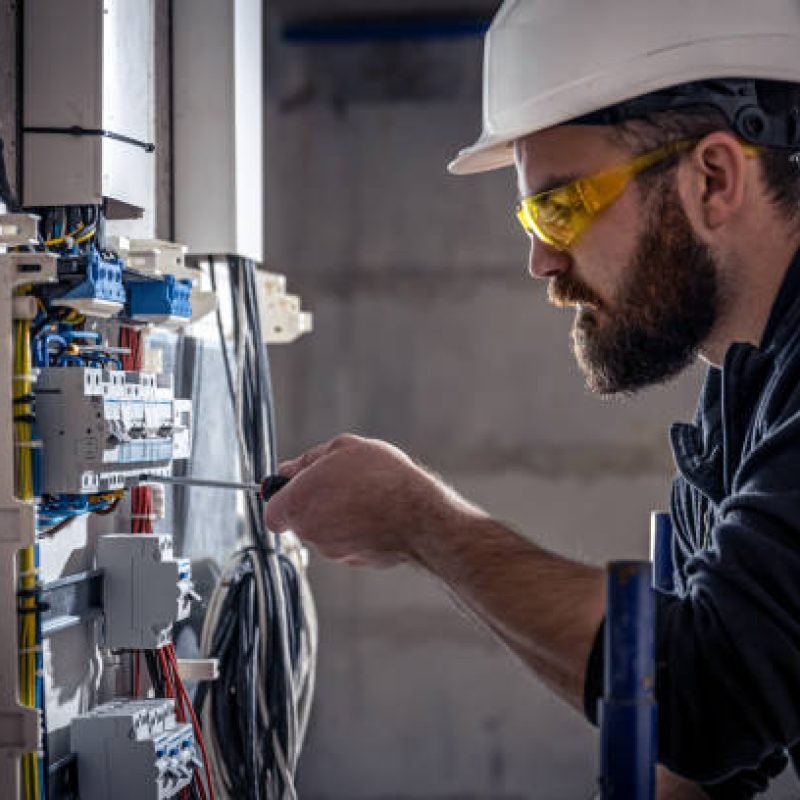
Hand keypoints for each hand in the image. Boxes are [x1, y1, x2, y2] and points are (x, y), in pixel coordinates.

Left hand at [264, 434, 483, 566]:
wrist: (419, 516)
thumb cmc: (381, 478)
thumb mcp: (343, 448)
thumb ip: (309, 460)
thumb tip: (290, 469)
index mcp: (298, 504)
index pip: (272, 511)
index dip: (284, 497)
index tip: (299, 486)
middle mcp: (310, 533)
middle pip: (301, 519)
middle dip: (316, 502)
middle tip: (342, 482)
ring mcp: (333, 551)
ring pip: (327, 531)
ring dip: (339, 515)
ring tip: (366, 496)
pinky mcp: (356, 561)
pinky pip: (349, 542)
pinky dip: (358, 530)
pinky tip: (377, 514)